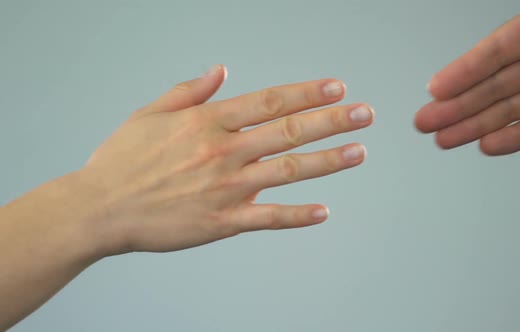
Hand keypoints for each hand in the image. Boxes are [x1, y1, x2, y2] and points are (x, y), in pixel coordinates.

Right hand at [81, 65, 373, 254]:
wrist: (100, 208)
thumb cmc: (122, 160)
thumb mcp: (150, 113)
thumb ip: (190, 91)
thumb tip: (220, 71)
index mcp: (208, 122)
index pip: (271, 101)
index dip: (308, 93)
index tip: (337, 87)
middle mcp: (224, 151)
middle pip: (290, 131)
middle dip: (333, 120)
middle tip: (364, 114)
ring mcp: (227, 188)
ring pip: (288, 171)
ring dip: (329, 161)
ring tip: (359, 152)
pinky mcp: (223, 221)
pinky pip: (269, 218)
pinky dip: (298, 216)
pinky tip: (324, 212)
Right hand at [415, 0, 519, 154]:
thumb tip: (515, 35)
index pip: (500, 49)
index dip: (467, 69)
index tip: (437, 87)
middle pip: (495, 84)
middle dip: (457, 105)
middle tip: (425, 119)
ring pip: (510, 109)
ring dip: (474, 126)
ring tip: (443, 138)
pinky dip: (514, 138)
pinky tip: (487, 144)